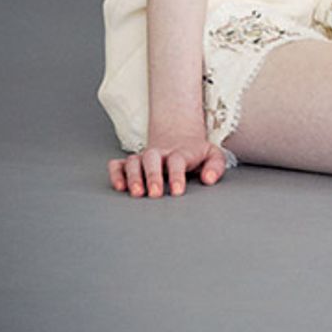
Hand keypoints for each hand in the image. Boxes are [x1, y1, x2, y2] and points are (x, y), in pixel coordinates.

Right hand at [108, 123, 226, 198]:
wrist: (178, 137)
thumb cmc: (196, 152)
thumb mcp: (213, 155)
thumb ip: (216, 166)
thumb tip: (209, 179)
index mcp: (180, 152)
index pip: (177, 160)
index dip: (177, 175)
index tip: (177, 191)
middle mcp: (159, 153)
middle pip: (152, 158)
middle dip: (152, 176)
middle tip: (154, 194)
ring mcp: (143, 157)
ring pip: (133, 162)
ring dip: (132, 176)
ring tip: (136, 193)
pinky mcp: (130, 162)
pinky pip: (118, 165)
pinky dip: (116, 174)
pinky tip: (119, 187)